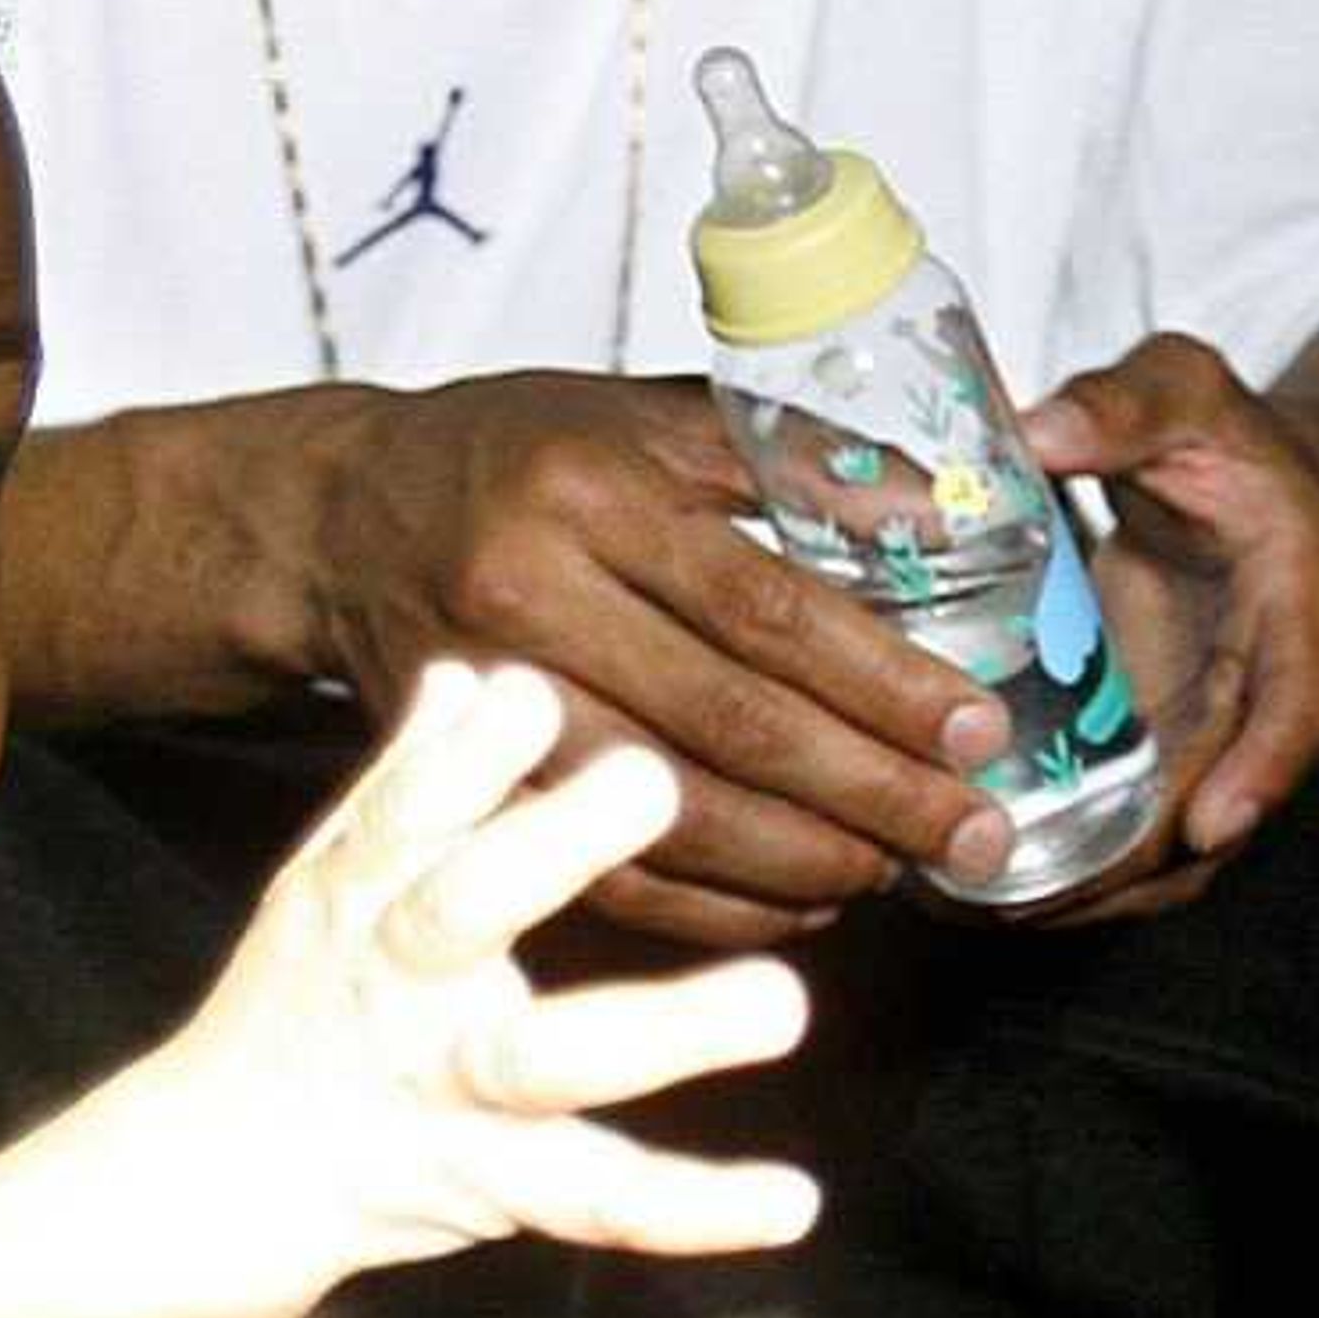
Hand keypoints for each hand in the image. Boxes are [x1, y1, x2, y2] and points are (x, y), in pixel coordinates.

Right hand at [175, 659, 820, 1289]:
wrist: (225, 1177)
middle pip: (464, 907)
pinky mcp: (494, 1185)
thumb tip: (467, 675)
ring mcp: (448, 1090)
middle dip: (552, 845)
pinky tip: (794, 1201)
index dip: (467, 752)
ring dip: (667, 1031)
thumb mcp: (324, 881)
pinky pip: (599, 1200)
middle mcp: (401, 986)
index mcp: (362, 897)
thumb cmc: (297, 1001)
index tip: (536, 691)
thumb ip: (404, 784)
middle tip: (651, 782)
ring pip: (549, 1061)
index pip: (406, 806)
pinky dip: (697, 1208)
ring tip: (781, 1004)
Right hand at [303, 373, 1026, 948]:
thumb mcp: (644, 413)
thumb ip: (786, 456)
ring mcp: (488, 701)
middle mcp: (528, 595)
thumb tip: (950, 514)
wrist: (343, 516)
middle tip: (969, 829)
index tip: (975, 728)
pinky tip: (797, 898)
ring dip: (801, 861)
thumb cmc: (517, 456)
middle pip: (727, 724)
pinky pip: (601, 873)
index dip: (881, 682)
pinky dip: (714, 904)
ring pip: (665, 817)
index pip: (764, 607)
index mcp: (590, 491)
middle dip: (869, 792)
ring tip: (897, 867)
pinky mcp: (461, 782)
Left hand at [1019, 329, 1318, 923]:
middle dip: (1130, 868)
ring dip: (1077, 892)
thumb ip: (1125, 402)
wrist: (1239, 490)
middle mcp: (1269, 700)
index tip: (1211, 825)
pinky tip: (954, 886)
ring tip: (967, 904)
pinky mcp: (1156, 765)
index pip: (1301, 701)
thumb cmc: (1216, 439)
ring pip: (1163, 853)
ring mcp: (1212, 745)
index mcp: (1301, 608)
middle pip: (1218, 811)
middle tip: (1024, 894)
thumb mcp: (1182, 390)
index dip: (1264, 768)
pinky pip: (1118, 840)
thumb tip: (1040, 429)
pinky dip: (1051, 872)